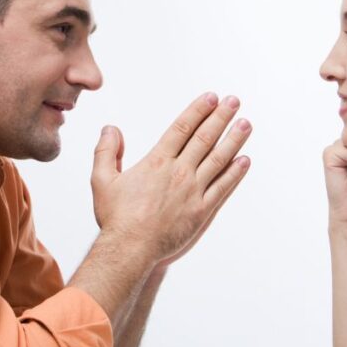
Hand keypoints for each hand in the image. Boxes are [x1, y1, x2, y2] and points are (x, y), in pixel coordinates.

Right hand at [91, 92, 251, 265]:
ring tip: (245, 124)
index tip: (211, 98)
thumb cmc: (117, 218)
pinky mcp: (201, 211)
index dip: (198, 111)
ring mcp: (193, 191)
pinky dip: (235, 173)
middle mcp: (179, 172)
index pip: (182, 128)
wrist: (130, 248)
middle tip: (234, 102)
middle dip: (221, 117)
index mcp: (157, 162)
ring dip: (234, 140)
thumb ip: (106, 151)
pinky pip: (222, 188)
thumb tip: (111, 129)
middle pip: (204, 138)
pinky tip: (244, 161)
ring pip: (218, 159)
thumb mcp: (102, 180)